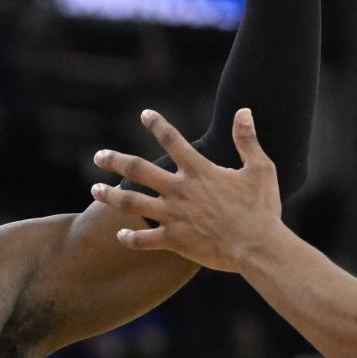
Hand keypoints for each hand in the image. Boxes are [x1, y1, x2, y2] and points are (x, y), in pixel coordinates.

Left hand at [91, 108, 283, 273]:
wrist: (257, 246)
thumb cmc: (262, 208)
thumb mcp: (260, 168)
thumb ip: (247, 140)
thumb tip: (243, 111)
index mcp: (199, 171)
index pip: (173, 140)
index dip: (157, 125)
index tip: (144, 115)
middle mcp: (180, 190)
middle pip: (138, 170)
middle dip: (115, 160)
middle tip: (98, 156)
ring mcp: (174, 216)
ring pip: (131, 203)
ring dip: (110, 196)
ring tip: (94, 189)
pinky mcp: (174, 240)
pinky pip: (144, 239)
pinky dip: (130, 239)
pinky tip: (119, 236)